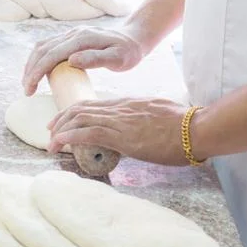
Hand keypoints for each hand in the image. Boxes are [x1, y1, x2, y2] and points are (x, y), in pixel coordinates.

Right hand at [22, 26, 143, 95]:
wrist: (135, 39)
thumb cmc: (128, 52)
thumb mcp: (117, 58)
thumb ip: (96, 59)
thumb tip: (71, 60)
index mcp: (81, 39)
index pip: (51, 55)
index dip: (37, 72)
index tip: (30, 89)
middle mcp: (73, 34)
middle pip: (42, 50)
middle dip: (30, 70)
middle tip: (26, 91)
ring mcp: (71, 34)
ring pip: (42, 47)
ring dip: (32, 64)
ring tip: (28, 83)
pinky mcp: (71, 38)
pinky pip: (49, 46)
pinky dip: (39, 59)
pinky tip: (38, 71)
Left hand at [47, 98, 190, 165]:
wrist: (196, 128)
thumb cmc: (182, 124)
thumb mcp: (155, 114)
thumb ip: (139, 118)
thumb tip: (133, 127)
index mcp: (126, 103)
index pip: (92, 104)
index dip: (73, 111)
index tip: (63, 120)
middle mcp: (118, 108)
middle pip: (81, 109)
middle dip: (61, 119)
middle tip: (50, 131)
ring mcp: (119, 121)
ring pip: (80, 119)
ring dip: (61, 130)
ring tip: (51, 141)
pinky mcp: (122, 136)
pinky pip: (90, 133)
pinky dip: (71, 136)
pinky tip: (61, 142)